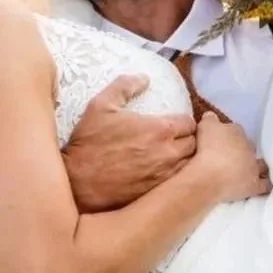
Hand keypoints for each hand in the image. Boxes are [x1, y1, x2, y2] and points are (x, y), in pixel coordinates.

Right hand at [64, 75, 197, 211]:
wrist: (77, 184)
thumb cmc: (89, 144)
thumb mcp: (101, 106)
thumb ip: (124, 87)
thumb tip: (143, 78)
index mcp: (160, 130)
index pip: (190, 123)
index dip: (183, 122)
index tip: (175, 125)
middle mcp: (169, 154)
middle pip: (195, 145)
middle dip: (188, 140)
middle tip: (175, 140)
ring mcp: (166, 177)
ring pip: (191, 166)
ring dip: (186, 160)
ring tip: (172, 157)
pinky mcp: (159, 195)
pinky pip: (179, 184)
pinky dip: (177, 178)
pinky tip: (165, 175)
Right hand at [192, 113, 271, 201]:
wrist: (210, 176)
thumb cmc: (206, 148)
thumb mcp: (204, 126)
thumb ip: (209, 120)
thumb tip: (211, 116)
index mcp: (236, 131)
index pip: (234, 129)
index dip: (227, 135)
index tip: (218, 140)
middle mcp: (248, 147)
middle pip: (248, 145)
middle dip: (242, 149)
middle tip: (230, 155)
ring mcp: (254, 167)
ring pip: (261, 164)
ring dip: (257, 165)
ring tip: (249, 169)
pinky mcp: (255, 186)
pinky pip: (265, 185)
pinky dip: (265, 183)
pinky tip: (263, 184)